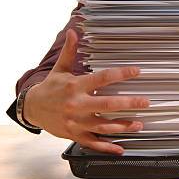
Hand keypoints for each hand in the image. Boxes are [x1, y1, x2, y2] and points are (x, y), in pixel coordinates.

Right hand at [23, 29, 149, 153]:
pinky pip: (93, 143)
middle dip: (128, 104)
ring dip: (123, 126)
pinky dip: (107, 147)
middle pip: (106, 105)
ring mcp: (76, 122)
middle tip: (145, 102)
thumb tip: (73, 31)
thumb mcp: (60, 69)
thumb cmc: (50, 88)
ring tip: (139, 124)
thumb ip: (69, 51)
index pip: (102, 78)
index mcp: (75, 86)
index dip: (121, 74)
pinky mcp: (75, 135)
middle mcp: (77, 105)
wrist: (32, 108)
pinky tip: (121, 147)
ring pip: (103, 126)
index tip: (136, 71)